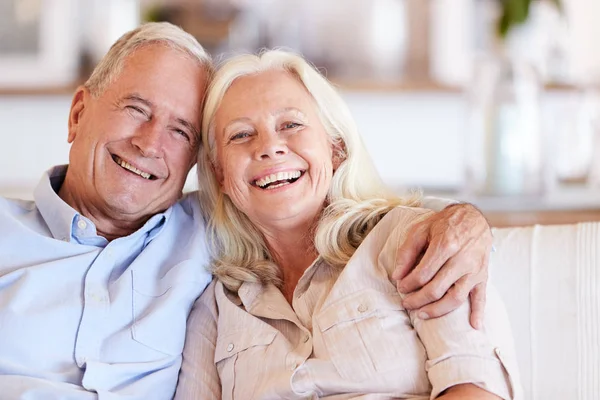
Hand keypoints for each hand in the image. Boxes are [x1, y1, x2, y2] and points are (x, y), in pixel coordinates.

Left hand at [392, 203, 491, 328]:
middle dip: (418, 299)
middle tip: (406, 303)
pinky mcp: (483, 276)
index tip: (400, 287)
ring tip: (422, 314)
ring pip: (456, 298)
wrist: (473, 218)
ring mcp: (474, 270)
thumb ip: (407, 252)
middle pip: (437, 289)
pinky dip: (479, 312)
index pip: (423, 274)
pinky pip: (482, 297)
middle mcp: (462, 260)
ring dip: (437, 310)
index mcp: (445, 245)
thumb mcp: (421, 230)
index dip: (408, 284)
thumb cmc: (444, 224)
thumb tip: (397, 276)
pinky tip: (474, 326)